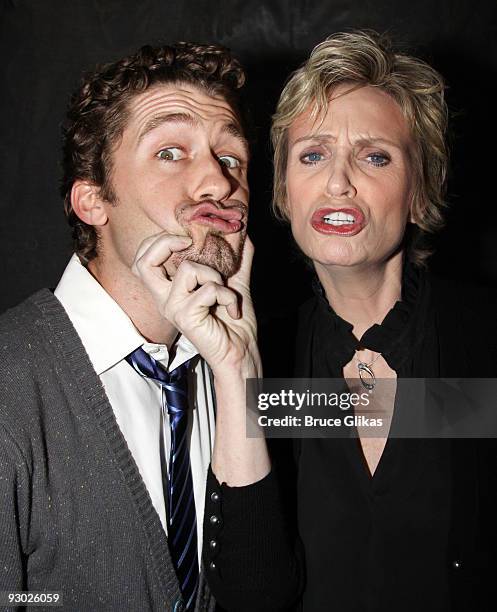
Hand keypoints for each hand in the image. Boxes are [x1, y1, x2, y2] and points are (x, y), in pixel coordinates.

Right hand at [133, 232, 260, 378]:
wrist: (241, 351)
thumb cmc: (233, 322)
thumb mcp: (234, 282)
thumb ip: (236, 258)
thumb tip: (243, 233)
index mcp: (170, 290)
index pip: (143, 261)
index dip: (157, 242)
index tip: (186, 237)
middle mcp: (165, 299)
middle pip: (144, 262)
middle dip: (166, 243)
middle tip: (190, 242)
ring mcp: (173, 308)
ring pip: (188, 269)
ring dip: (215, 276)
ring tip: (225, 292)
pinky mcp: (185, 317)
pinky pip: (208, 289)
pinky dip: (227, 295)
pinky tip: (232, 309)